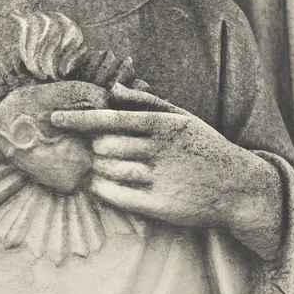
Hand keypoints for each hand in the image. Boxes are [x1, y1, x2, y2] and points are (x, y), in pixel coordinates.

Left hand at [51, 84, 281, 240]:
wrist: (238, 186)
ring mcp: (159, 179)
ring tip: (101, 165)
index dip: (78, 118)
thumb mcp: (182, 117)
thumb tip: (113, 88)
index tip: (54, 118)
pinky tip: (99, 185)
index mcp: (162, 125)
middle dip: (92, 146)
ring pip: (107, 169)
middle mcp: (159, 150)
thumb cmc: (204, 146)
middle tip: (94, 149)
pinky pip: (115, 195)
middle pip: (104, 145)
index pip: (110, 118)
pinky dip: (100, 189)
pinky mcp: (159, 205)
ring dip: (96, 167)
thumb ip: (146, 102)